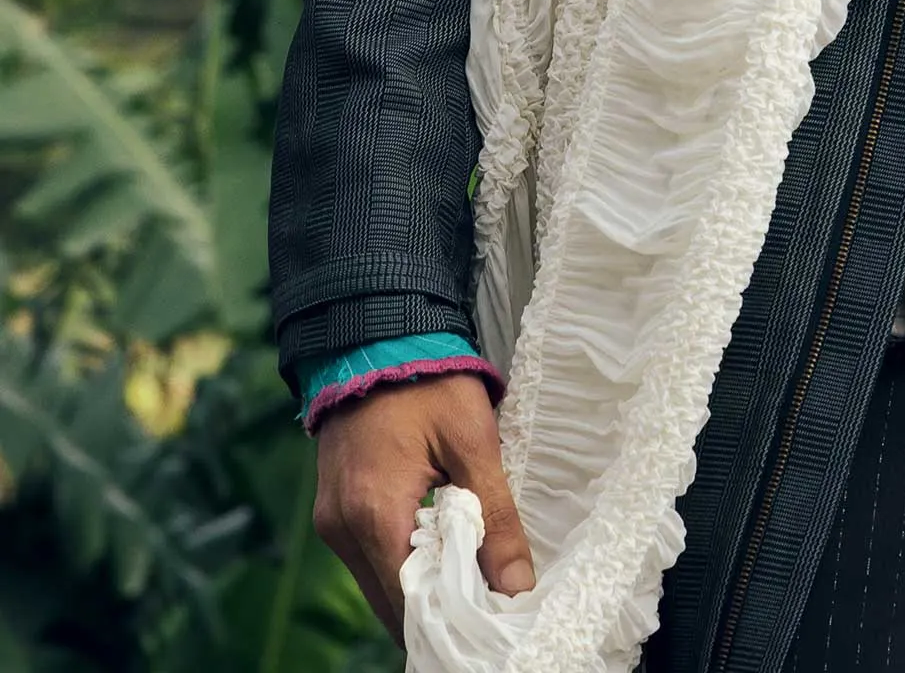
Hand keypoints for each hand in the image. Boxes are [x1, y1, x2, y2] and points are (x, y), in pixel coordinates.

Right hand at [312, 372, 533, 640]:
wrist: (374, 335)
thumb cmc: (427, 382)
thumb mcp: (473, 442)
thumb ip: (495, 518)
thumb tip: (517, 587)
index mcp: (374, 514)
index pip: (409, 604)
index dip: (450, 620)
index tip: (489, 625)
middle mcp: (341, 528)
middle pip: (390, 604)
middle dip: (437, 613)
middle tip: (486, 610)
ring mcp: (331, 520)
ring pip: (378, 584)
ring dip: (420, 590)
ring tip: (471, 584)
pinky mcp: (333, 509)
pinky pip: (368, 557)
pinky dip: (402, 565)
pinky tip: (440, 554)